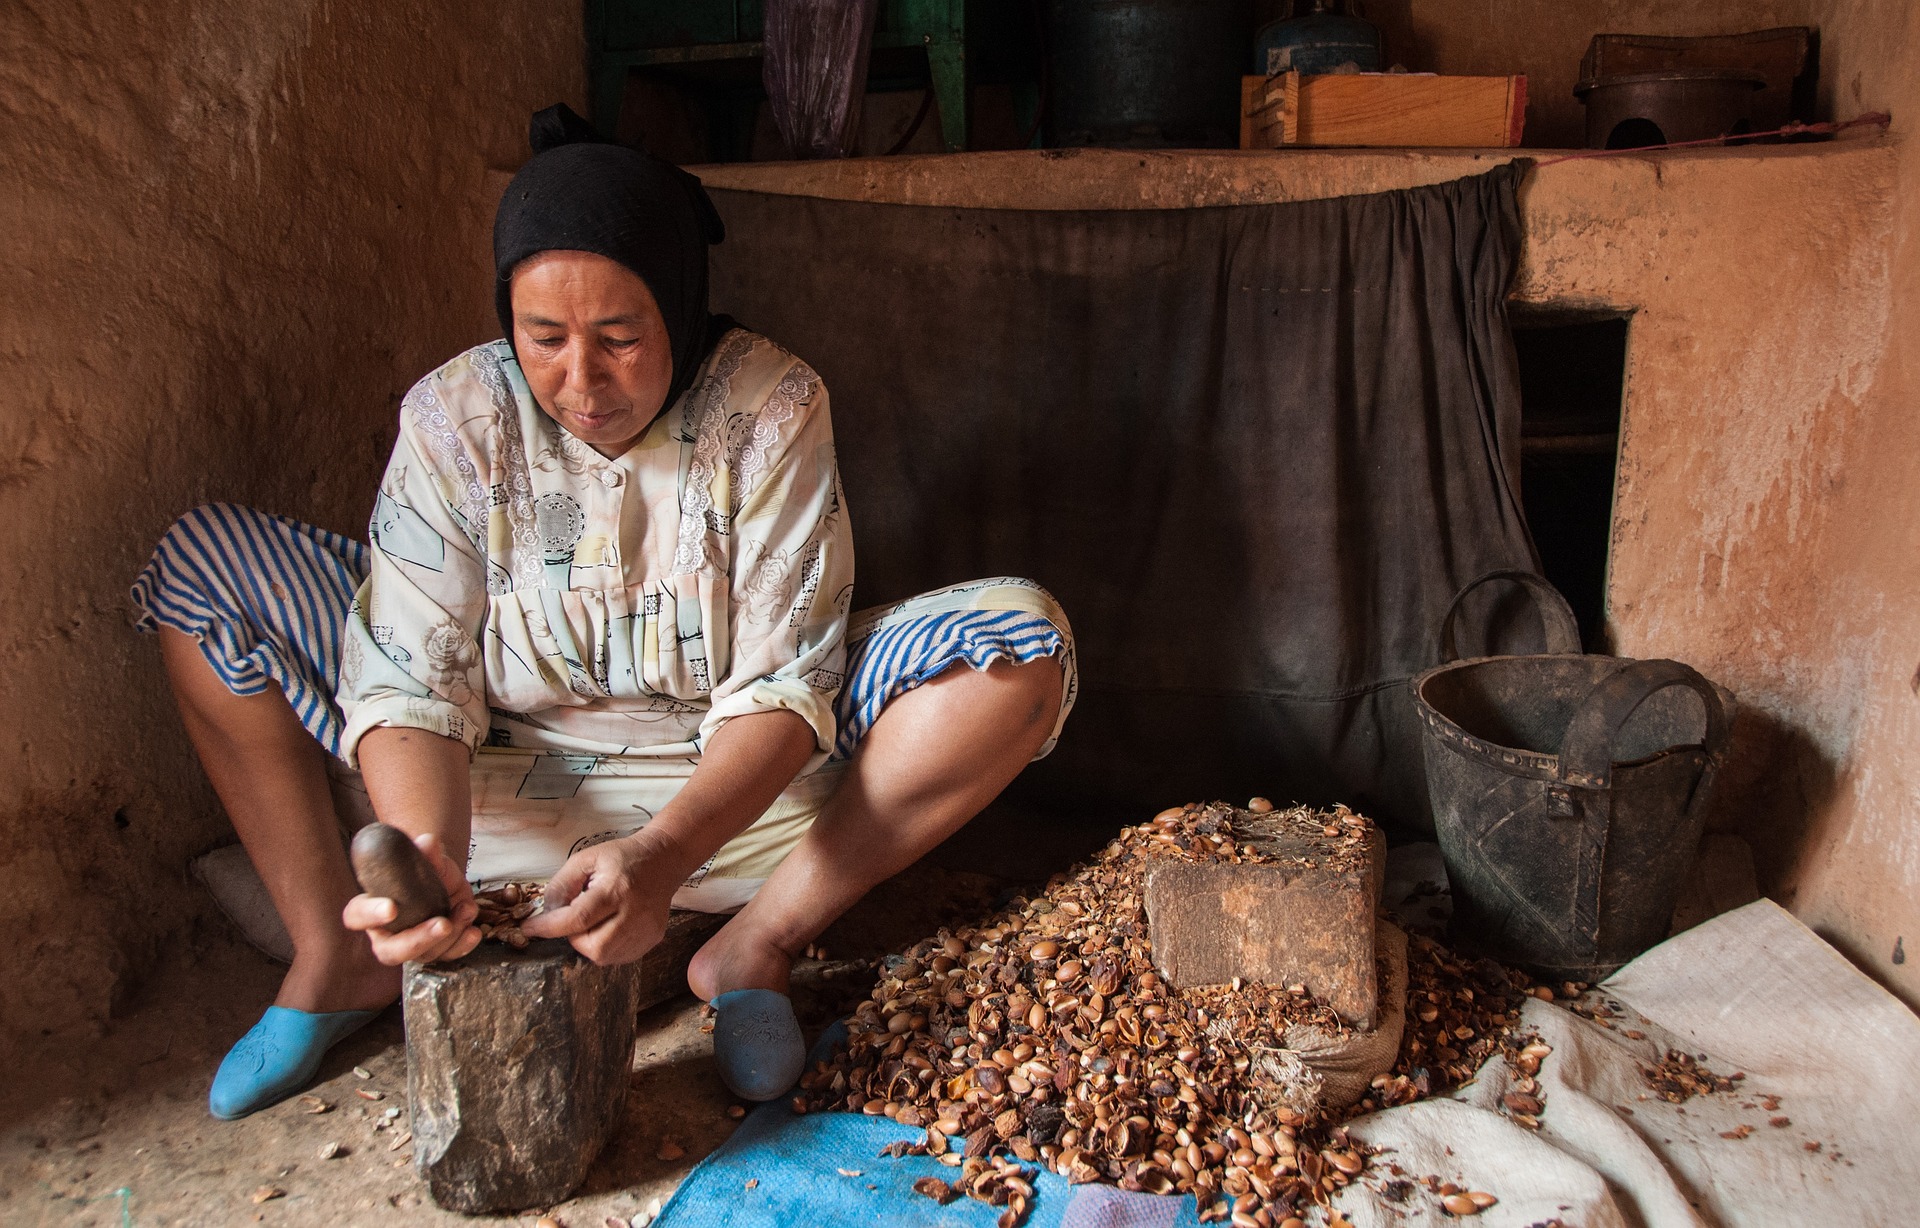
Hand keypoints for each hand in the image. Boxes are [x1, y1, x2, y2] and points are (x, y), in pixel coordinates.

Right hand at [342, 832, 480, 965]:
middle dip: (417, 940)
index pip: (357, 916)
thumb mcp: (426, 859)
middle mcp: (388, 933)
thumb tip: (428, 842)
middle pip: (390, 951)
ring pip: (426, 954)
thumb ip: (425, 853)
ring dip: (451, 935)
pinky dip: (463, 946)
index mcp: (371, 907)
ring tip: (466, 908)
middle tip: (443, 924)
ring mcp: (413, 945)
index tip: (391, 907)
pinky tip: (474, 931)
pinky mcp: (437, 950)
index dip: (370, 915)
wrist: (446, 880)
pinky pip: (447, 956)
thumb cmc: (424, 869)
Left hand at [520, 832, 680, 964]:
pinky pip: (620, 957)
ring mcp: (646, 929)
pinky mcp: (653, 938)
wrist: (663, 860)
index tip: (530, 928)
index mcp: (616, 889)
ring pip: (606, 957)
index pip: (578, 919)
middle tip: (575, 921)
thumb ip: (562, 884)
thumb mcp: (586, 859)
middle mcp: (634, 913)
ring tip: (594, 922)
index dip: (549, 927)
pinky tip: (608, 928)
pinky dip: (606, 948)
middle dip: (575, 940)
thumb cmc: (621, 857)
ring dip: (590, 945)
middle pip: (595, 948)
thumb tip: (547, 913)